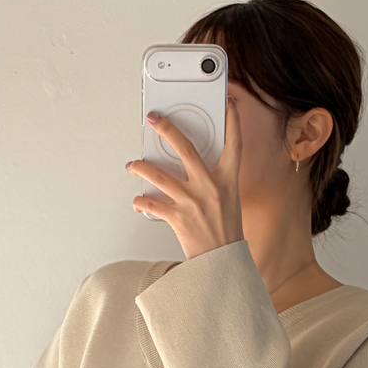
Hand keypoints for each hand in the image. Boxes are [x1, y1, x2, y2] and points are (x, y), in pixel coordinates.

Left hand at [125, 99, 243, 260]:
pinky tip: (137, 201)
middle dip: (167, 130)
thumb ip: (213, 182)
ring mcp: (193, 202)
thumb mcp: (228, 201)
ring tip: (132, 165)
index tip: (229, 104)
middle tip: (154, 119)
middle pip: (186, 149)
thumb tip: (190, 167)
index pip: (234, 145)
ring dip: (141, 167)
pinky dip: (141, 202)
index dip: (233, 122)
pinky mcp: (178, 218)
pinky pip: (152, 204)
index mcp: (227, 181)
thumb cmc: (225, 233)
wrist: (222, 263)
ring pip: (159, 175)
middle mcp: (210, 187)